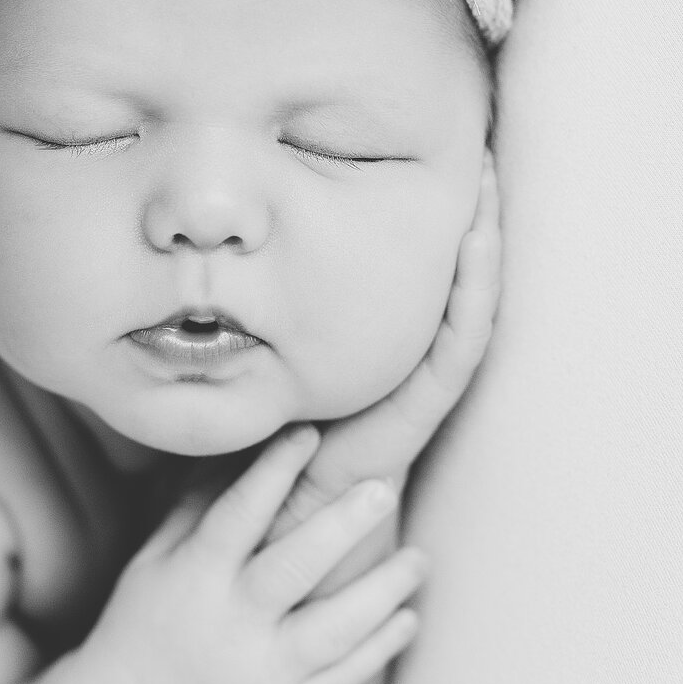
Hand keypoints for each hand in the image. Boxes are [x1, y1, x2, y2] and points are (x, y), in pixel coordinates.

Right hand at [88, 425, 430, 683]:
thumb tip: (239, 449)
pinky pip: (340, 681)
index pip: (236, 517)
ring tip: (418, 559)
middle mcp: (230, 624)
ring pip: (332, 631)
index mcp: (193, 579)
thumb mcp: (151, 562)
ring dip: (380, 593)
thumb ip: (195, 511)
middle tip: (382, 490)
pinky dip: (378, 651)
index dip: (272, 473)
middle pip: (294, 570)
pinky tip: (409, 618)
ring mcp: (260, 672)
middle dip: (341, 528)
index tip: (307, 433)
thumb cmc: (141, 626)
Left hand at [267, 150, 503, 543]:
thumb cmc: (239, 452)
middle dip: (466, 215)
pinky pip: (454, 350)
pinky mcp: (412, 416)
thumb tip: (193, 233)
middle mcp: (393, 365)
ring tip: (489, 181)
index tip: (427, 148)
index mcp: (360, 349)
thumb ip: (232, 313)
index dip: (419, 214)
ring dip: (481, 245)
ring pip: (463, 305)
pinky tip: (477, 246)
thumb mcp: (237, 360)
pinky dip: (472, 297)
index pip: (401, 269)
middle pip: (444, 278)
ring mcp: (408, 389)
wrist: (253, 535)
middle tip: (482, 149)